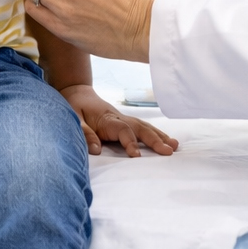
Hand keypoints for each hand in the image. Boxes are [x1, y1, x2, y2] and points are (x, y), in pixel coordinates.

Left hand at [60, 84, 176, 156]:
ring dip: (159, 136)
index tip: (136, 156)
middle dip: (155, 140)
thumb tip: (96, 150)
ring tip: (174, 146)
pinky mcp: (125, 121)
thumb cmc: (74, 105)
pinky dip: (155, 133)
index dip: (130, 142)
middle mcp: (119, 118)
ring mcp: (124, 119)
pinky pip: (143, 127)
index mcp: (107, 119)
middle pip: (140, 128)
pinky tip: (166, 140)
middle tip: (168, 151)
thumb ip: (84, 133)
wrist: (76, 92)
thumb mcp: (73, 118)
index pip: (122, 130)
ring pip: (144, 126)